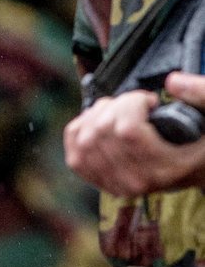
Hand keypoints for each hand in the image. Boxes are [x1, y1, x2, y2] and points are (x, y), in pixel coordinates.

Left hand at [64, 83, 204, 195]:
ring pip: (84, 138)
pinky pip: (74, 151)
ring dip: (98, 115)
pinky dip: (81, 129)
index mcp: (165, 168)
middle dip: (116, 105)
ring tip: (122, 114)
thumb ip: (201, 93)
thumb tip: (172, 82)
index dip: (132, 104)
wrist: (199, 169)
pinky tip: (103, 124)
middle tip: (137, 106)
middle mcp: (137, 181)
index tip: (149, 101)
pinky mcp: (102, 182)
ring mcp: (116, 184)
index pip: (127, 131)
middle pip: (102, 130)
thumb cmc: (203, 140)